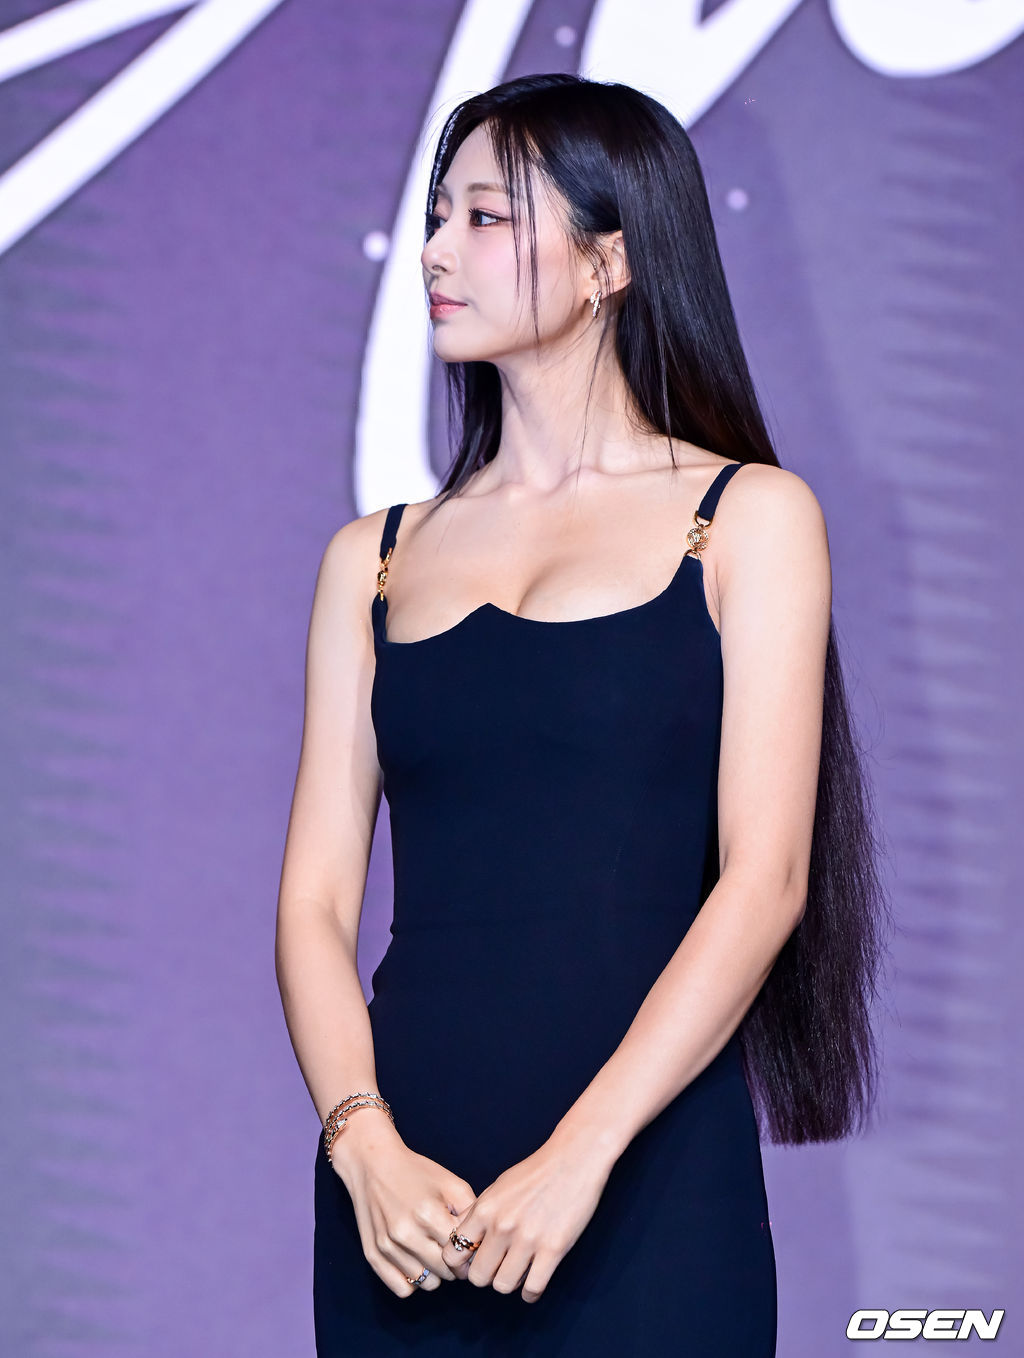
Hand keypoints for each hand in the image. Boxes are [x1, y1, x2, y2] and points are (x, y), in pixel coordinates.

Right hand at [329, 1114, 476, 1298]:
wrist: (373, 1164)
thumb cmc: (416, 1172)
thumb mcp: (450, 1182)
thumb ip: (471, 1211)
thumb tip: (481, 1241)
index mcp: (428, 1213)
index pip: (461, 1251)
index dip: (471, 1250)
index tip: (470, 1246)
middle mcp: (406, 1233)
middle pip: (446, 1271)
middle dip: (456, 1264)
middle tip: (454, 1251)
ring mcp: (387, 1247)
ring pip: (427, 1283)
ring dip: (436, 1273)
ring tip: (435, 1253)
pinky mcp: (373, 1255)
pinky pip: (403, 1289)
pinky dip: (414, 1281)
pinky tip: (417, 1262)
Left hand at [440, 1133, 613, 1302]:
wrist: (573, 1159)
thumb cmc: (534, 1172)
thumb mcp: (497, 1187)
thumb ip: (478, 1213)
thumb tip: (460, 1238)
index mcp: (484, 1210)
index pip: (453, 1254)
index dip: (460, 1264)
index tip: (472, 1262)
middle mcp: (502, 1226)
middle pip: (478, 1277)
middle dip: (486, 1276)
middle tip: (497, 1267)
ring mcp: (528, 1239)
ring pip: (503, 1286)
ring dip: (509, 1283)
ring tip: (517, 1271)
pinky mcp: (553, 1249)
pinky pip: (533, 1288)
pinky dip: (531, 1293)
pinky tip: (533, 1281)